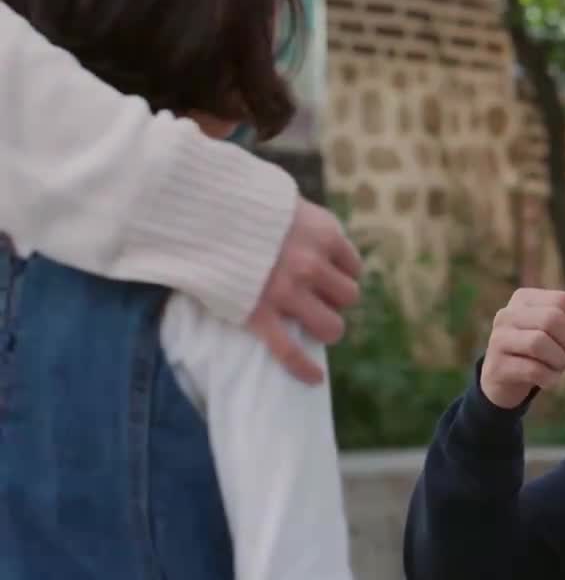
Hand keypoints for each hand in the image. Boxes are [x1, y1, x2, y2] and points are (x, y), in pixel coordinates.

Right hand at [248, 198, 362, 383]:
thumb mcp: (284, 202)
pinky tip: (313, 378)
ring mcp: (287, 292)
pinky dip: (303, 368)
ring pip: (331, 327)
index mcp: (323, 234)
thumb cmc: (239, 201)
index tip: (328, 276)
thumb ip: (306, 223)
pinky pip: (289, 351)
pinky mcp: (259, 314)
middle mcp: (311, 264)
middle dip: (334, 300)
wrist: (195, 209)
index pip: (353, 267)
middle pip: (348, 298)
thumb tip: (318, 239)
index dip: (341, 274)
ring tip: (312, 325)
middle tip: (315, 298)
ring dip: (324, 328)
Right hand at [480, 288, 564, 408]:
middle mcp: (508, 313)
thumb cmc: (540, 353)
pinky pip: (532, 369)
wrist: (505, 381)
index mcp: (526, 299)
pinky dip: (550, 378)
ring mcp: (499, 338)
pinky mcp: (497, 365)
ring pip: (540, 342)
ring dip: (560, 360)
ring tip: (560, 367)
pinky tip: (550, 380)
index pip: (563, 300)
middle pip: (552, 319)